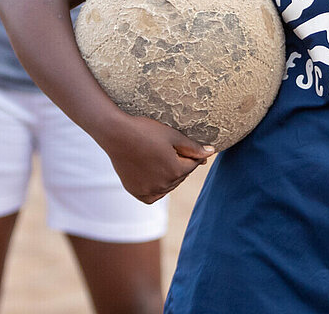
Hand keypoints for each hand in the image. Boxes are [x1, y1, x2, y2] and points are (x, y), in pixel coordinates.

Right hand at [101, 115, 215, 202]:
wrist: (117, 135)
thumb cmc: (146, 131)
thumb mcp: (173, 136)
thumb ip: (193, 147)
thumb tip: (211, 153)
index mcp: (175, 170)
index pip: (193, 165)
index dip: (193, 155)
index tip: (187, 146)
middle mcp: (163, 185)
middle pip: (181, 176)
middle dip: (181, 165)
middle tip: (171, 150)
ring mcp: (148, 190)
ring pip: (169, 186)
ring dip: (170, 176)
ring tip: (162, 159)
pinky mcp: (136, 192)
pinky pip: (153, 196)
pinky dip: (157, 189)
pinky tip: (155, 175)